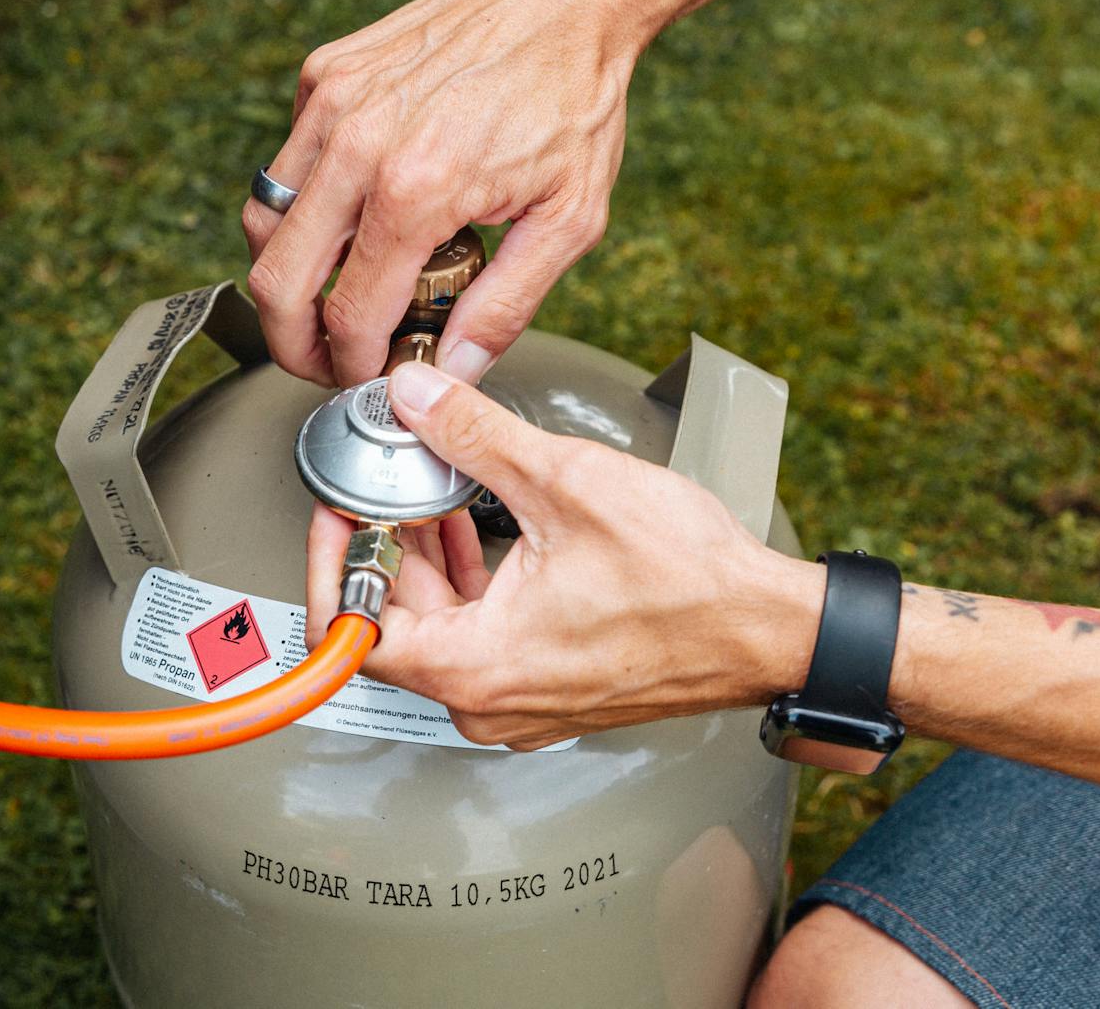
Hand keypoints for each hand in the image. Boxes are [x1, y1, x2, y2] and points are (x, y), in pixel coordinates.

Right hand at [241, 0, 660, 387]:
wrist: (562, 0)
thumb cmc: (570, 97)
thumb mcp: (568, 221)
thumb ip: (505, 308)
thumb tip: (456, 372)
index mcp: (418, 188)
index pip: (349, 313)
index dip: (353, 365)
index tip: (366, 376)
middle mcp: (360, 142)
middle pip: (276, 279)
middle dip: (291, 341)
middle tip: (321, 361)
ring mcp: (332, 103)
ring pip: (264, 223)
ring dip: (289, 275)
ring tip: (332, 297)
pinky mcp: (323, 76)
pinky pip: (286, 165)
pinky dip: (306, 205)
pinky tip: (357, 214)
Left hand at [306, 362, 822, 749]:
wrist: (767, 628)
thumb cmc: (690, 584)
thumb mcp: (565, 482)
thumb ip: (473, 435)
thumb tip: (415, 399)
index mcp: (473, 668)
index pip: (350, 630)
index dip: (333, 556)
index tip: (340, 506)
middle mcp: (487, 701)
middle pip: (391, 620)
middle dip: (385, 539)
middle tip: (388, 476)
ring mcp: (518, 700)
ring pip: (436, 625)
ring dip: (428, 554)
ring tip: (434, 486)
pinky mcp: (546, 686)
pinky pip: (478, 635)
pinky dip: (470, 578)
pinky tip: (480, 521)